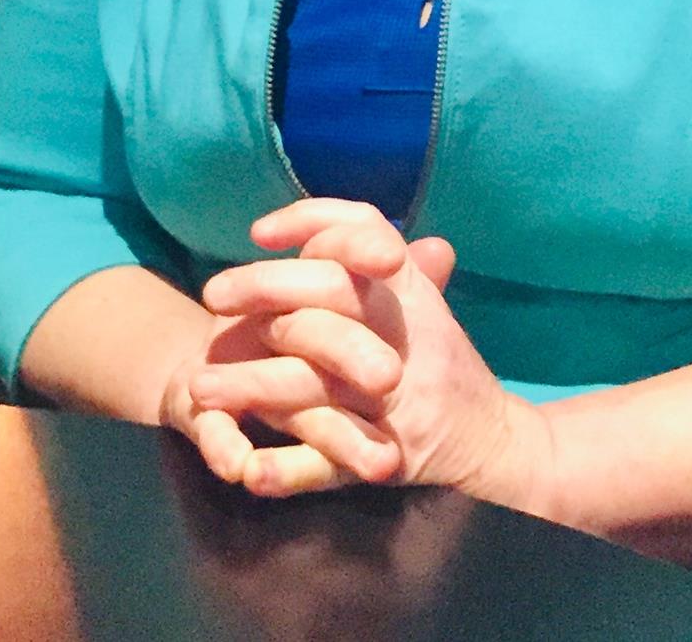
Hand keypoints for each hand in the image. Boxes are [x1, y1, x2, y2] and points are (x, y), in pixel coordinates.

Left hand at [190, 200, 549, 504]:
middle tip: (210, 298)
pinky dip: (288, 468)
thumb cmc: (441, 357)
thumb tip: (314, 230)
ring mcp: (395, 402)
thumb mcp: (419, 298)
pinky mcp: (385, 459)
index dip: (310, 223)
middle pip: (332, 296)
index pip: (363, 235)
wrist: (492, 439)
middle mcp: (406, 336)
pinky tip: (246, 468)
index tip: (256, 231)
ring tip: (198, 386)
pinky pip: (329, 464)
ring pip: (316, 385)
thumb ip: (373, 259)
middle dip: (266, 292)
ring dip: (253, 385)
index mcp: (412, 291)